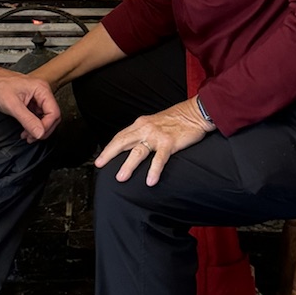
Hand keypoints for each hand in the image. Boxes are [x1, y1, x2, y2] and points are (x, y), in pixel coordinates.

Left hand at [0, 59, 61, 142]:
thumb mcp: (12, 105)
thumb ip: (28, 120)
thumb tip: (39, 132)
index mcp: (41, 89)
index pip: (54, 112)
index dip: (46, 126)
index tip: (37, 135)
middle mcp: (41, 92)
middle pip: (52, 116)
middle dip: (43, 129)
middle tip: (32, 137)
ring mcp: (36, 97)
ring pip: (45, 118)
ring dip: (37, 129)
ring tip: (27, 136)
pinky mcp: (29, 102)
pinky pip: (36, 116)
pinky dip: (33, 125)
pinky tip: (25, 130)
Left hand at [96, 98, 212, 187]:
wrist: (195, 113)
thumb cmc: (176, 120)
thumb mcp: (154, 123)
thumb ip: (142, 133)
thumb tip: (131, 147)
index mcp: (141, 124)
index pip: (120, 136)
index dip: (109, 148)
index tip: (100, 160)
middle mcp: (145, 129)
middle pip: (123, 142)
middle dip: (110, 154)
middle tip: (100, 165)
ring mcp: (157, 136)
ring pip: (138, 152)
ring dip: (128, 165)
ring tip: (121, 178)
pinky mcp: (169, 143)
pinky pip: (159, 159)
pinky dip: (154, 170)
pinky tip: (150, 181)